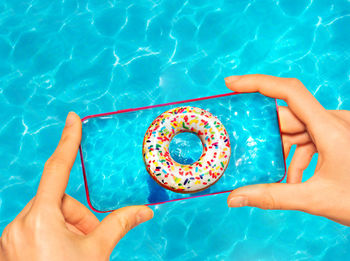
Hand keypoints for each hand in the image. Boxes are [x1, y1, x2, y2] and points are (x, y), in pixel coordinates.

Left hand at [0, 112, 152, 259]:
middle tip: (91, 240)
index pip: (58, 169)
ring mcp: (11, 236)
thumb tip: (145, 211)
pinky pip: (36, 227)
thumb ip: (120, 224)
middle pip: (58, 201)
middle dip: (80, 216)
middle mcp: (19, 223)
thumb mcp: (97, 252)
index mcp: (40, 219)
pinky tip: (62, 255)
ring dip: (68, 226)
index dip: (68, 141)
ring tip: (78, 252)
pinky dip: (54, 234)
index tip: (72, 119)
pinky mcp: (10, 246)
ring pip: (48, 215)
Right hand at [225, 74, 349, 225]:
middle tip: (247, 149)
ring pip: (297, 130)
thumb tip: (235, 198)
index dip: (257, 83)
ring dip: (284, 152)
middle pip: (288, 116)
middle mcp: (334, 121)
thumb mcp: (315, 198)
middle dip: (268, 136)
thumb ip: (272, 197)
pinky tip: (296, 179)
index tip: (231, 84)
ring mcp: (337, 129)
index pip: (288, 91)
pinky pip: (309, 139)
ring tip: (281, 178)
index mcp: (330, 128)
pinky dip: (297, 156)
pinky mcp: (338, 137)